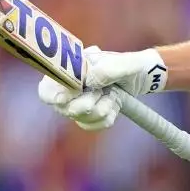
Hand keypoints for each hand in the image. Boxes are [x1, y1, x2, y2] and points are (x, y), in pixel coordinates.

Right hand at [37, 46, 166, 131]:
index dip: (53, 96)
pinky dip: (107, 117)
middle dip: (88, 103)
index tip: (65, 98)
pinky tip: (113, 105)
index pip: (47, 88)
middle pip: (64, 108)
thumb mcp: (124, 64)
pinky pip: (91, 126)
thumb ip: (106, 70)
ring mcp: (78, 103)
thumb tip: (88, 81)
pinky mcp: (89, 115)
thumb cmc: (129, 65)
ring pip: (80, 119)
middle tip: (103, 91)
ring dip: (102, 109)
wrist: (142, 76)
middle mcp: (68, 88)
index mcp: (69, 70)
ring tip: (112, 95)